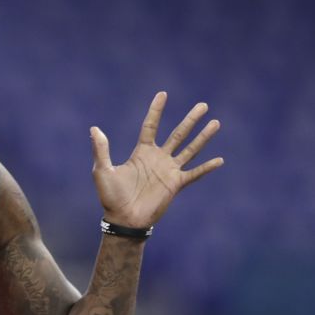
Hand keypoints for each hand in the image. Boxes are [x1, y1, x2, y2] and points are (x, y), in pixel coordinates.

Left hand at [89, 91, 223, 227]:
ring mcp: (168, 170)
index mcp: (141, 152)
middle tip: (203, 105)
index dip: (156, 110)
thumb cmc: (111, 197)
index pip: (151, 126)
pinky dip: (206, 167)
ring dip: (203, 137)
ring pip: (190, 149)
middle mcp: (158, 158)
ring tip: (216, 122)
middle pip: (178, 133)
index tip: (163, 94)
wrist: (124, 220)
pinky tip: (220, 160)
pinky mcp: (175, 184)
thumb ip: (101, 150)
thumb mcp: (102, 171)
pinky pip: (194, 173)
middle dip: (190, 119)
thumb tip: (94, 129)